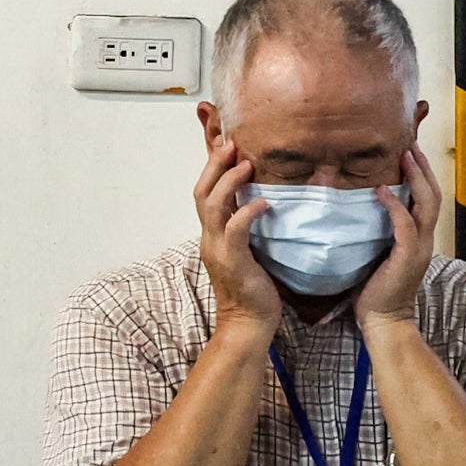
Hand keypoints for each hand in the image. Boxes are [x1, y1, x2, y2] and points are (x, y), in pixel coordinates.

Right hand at [193, 137, 282, 338]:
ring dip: (228, 182)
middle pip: (201, 192)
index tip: (224, 141)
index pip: (204, 192)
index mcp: (212, 233)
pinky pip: (235, 230)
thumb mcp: (248, 249)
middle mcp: (210, 238)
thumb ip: (247, 226)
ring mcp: (218, 249)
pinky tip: (264, 202)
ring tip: (246, 164)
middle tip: (231, 143)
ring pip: (212, 206)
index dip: (211, 166)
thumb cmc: (253, 287)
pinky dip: (247, 212)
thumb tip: (264, 199)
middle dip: (214, 165)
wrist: (247, 323)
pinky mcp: (233, 261)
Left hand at [354, 147, 440, 326]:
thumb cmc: (376, 290)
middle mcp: (426, 240)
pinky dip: (396, 205)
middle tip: (411, 145)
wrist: (383, 321)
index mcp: (420, 239)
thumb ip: (378, 233)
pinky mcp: (407, 257)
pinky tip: (382, 191)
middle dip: (423, 168)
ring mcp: (419, 248)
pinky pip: (405, 225)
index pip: (428, 200)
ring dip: (416, 178)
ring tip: (405, 156)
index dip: (423, 175)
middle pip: (433, 195)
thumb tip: (360, 210)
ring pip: (427, 204)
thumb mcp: (380, 255)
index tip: (411, 153)